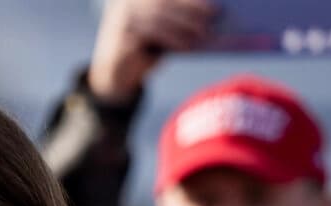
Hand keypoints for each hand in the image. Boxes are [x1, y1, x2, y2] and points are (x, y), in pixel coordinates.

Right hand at [88, 0, 216, 102]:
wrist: (117, 73)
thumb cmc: (145, 47)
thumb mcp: (161, 27)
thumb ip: (175, 16)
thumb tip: (206, 13)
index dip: (188, 0)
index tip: (212, 6)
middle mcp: (127, 4)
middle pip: (162, 3)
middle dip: (189, 10)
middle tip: (211, 19)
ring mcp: (122, 21)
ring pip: (158, 19)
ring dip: (184, 26)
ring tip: (203, 34)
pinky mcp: (122, 40)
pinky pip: (152, 37)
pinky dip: (173, 41)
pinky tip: (187, 47)